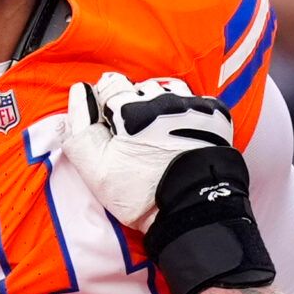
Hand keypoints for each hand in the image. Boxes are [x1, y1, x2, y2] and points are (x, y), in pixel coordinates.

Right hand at [60, 73, 234, 229]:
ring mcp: (191, 105)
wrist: (193, 209)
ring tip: (159, 135)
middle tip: (134, 137)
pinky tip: (182, 134)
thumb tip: (79, 92)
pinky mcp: (214, 115)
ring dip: (161, 105)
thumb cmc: (140, 192)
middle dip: (133, 105)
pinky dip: (186, 113)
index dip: (106, 106)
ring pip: (168, 90)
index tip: (111, 128)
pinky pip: (194, 101)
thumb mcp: (95, 169)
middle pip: (139, 87)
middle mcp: (163, 98)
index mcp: (130, 107)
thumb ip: (80, 127)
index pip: (110, 84)